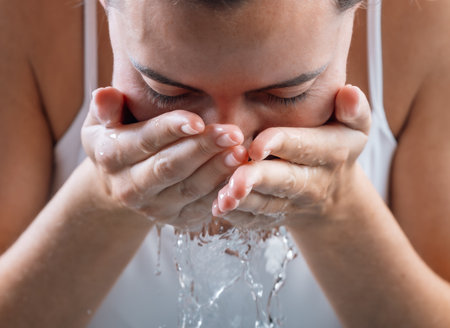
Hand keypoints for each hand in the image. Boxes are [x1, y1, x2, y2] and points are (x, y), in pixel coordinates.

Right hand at [82, 87, 247, 228]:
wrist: (121, 182)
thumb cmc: (118, 139)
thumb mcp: (101, 122)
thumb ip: (106, 109)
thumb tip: (104, 93)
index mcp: (111, 156)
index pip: (144, 141)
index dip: (170, 130)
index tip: (197, 120)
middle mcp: (130, 187)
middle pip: (170, 167)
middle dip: (203, 149)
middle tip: (232, 133)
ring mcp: (154, 207)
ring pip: (190, 188)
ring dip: (218, 170)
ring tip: (241, 152)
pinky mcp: (176, 219)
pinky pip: (203, 206)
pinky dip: (223, 191)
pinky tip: (241, 173)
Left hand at [211, 85, 370, 228]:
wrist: (333, 191)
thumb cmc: (337, 146)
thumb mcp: (355, 127)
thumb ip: (354, 110)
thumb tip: (349, 92)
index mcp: (331, 153)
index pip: (304, 146)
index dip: (280, 144)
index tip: (256, 145)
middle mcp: (313, 182)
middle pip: (283, 181)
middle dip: (256, 181)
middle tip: (233, 183)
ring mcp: (293, 203)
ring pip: (265, 203)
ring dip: (243, 202)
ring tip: (220, 200)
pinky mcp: (276, 217)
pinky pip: (255, 219)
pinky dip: (237, 215)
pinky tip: (217, 207)